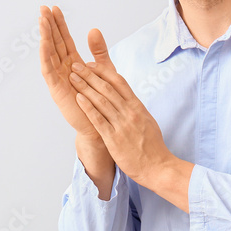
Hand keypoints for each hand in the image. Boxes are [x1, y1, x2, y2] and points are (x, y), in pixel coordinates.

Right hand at [38, 5, 119, 141]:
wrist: (98, 124)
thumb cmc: (100, 99)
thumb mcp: (103, 69)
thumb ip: (98, 51)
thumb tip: (93, 29)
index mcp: (73, 64)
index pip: (64, 40)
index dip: (59, 24)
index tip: (55, 8)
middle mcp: (63, 69)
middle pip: (54, 43)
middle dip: (49, 26)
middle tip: (43, 8)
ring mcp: (58, 79)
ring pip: (49, 54)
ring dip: (45, 37)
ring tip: (42, 21)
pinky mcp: (57, 90)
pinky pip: (49, 70)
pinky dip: (45, 57)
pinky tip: (44, 44)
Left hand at [67, 46, 171, 185]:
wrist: (157, 167)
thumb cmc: (152, 146)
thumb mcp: (147, 121)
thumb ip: (135, 109)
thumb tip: (126, 99)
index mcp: (138, 107)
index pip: (120, 82)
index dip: (103, 71)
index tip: (91, 64)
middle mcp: (130, 113)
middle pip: (107, 88)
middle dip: (90, 75)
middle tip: (76, 65)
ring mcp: (122, 125)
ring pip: (101, 101)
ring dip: (85, 87)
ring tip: (72, 78)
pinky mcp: (114, 139)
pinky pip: (99, 120)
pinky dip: (88, 107)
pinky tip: (78, 98)